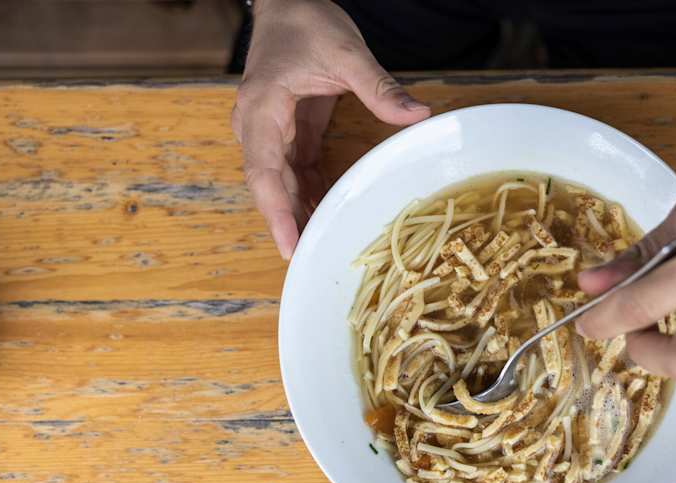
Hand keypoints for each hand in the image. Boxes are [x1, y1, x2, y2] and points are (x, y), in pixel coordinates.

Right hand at [232, 0, 430, 258]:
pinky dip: (308, 196)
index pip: (263, 170)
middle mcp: (256, 124)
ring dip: (299, 214)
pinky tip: (326, 218)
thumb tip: (419, 114)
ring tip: (323, 250)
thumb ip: (380, 87)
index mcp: (262, 108)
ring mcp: (268, 130)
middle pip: (268, 186)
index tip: (289, 246)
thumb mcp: (347, 52)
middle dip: (287, 225)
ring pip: (279, 183)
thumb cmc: (308, 22)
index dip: (276, 213)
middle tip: (310, 263)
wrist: (288, 0)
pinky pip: (294, 171)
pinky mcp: (286, 131)